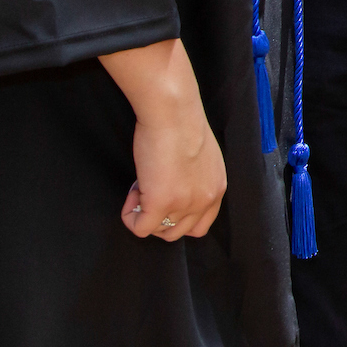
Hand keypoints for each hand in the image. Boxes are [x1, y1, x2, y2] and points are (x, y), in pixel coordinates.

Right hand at [99, 38, 225, 241]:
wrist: (173, 113)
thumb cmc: (183, 124)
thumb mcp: (202, 158)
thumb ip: (195, 178)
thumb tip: (175, 187)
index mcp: (216, 188)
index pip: (201, 225)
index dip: (178, 217)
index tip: (164, 198)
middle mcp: (205, 200)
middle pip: (178, 233)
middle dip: (159, 218)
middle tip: (149, 191)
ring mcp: (184, 204)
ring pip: (158, 232)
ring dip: (145, 214)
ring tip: (141, 187)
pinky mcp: (160, 203)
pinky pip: (139, 228)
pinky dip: (130, 216)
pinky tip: (132, 193)